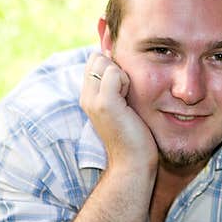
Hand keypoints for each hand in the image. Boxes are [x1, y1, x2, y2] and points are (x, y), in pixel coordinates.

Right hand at [79, 51, 157, 170]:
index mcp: (89, 97)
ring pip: (104, 62)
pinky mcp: (105, 103)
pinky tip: (131, 101)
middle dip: (116, 67)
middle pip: (97, 58)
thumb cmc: (135, 138)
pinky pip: (114, 73)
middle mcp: (86, 97)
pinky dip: (126, 81)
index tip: (126, 88)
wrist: (133, 163)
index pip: (94, 62)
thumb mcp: (124, 108)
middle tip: (128, 93)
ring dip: (123, 74)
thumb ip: (120, 88)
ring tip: (129, 99)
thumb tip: (122, 66)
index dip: (113, 66)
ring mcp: (93, 99)